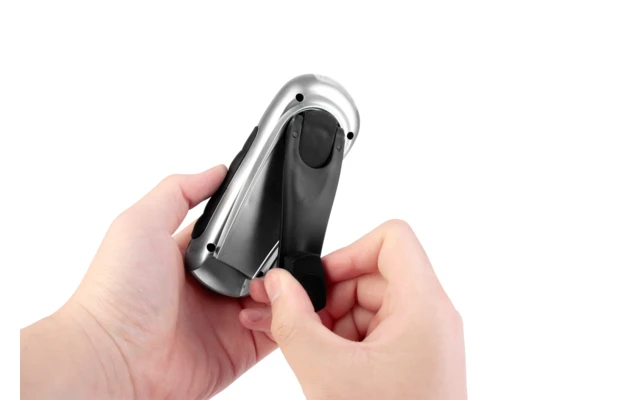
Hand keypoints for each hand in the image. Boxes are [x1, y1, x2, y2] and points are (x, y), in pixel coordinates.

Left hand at [20, 165, 275, 399]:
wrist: (114, 360)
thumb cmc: (116, 294)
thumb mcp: (140, 223)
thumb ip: (179, 191)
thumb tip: (216, 170)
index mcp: (190, 256)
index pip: (238, 234)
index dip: (259, 226)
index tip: (279, 217)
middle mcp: (210, 287)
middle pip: (262, 264)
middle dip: (278, 258)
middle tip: (282, 254)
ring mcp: (226, 319)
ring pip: (277, 296)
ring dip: (286, 288)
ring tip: (278, 283)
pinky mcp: (240, 349)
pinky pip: (278, 331)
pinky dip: (288, 319)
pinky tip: (282, 308)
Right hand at [240, 220, 466, 399]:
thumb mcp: (327, 371)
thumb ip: (293, 320)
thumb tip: (277, 285)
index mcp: (423, 306)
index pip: (391, 238)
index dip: (347, 251)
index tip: (318, 279)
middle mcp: (431, 317)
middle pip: (372, 273)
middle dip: (329, 296)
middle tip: (298, 321)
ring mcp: (424, 340)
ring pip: (369, 304)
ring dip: (332, 321)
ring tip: (305, 349)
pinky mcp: (414, 360)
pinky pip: (375, 331)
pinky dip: (344, 341)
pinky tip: (322, 362)